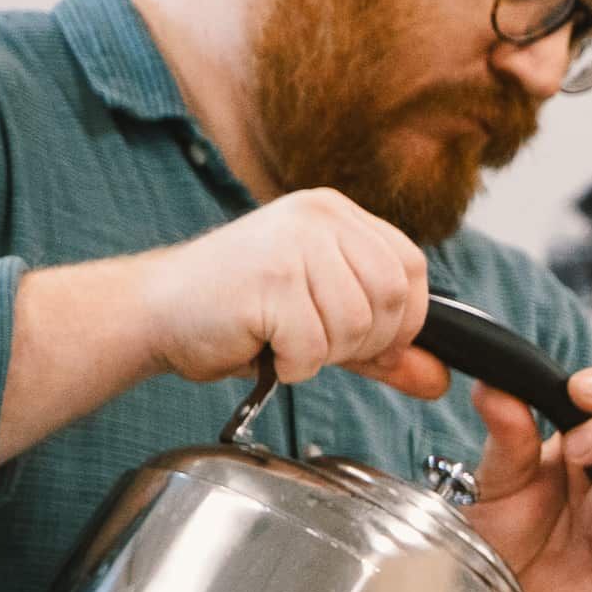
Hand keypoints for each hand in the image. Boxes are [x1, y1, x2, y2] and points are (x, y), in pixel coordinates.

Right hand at [131, 186, 447, 396]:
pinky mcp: (269, 278)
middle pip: (392, 296)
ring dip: (323, 353)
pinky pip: (313, 344)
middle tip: (315, 343)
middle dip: (363, 341)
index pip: (412, 265)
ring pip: (356, 323)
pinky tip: (263, 346)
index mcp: (335, 213)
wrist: (154, 311)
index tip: (374, 342)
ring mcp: (292, 243)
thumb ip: (383, 348)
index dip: (406, 318)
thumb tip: (438, 378)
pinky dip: (292, 364)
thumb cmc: (235, 312)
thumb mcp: (323, 322)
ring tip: (283, 339)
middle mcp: (318, 216)